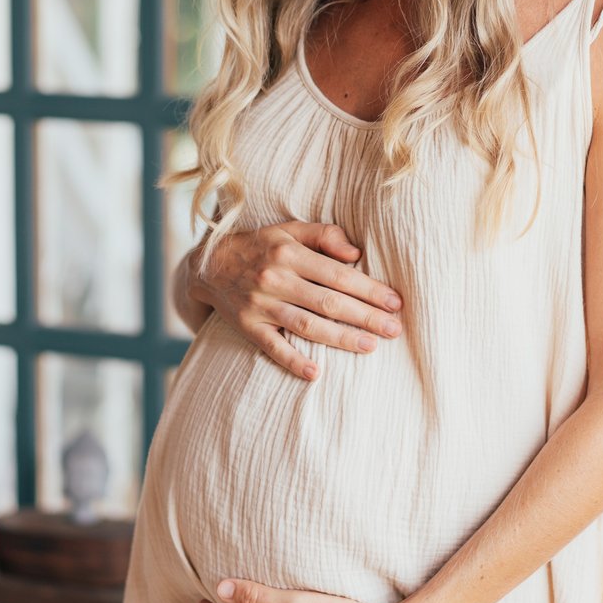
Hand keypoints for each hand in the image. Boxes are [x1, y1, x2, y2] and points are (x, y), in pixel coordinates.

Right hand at [191, 222, 406, 380]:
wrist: (208, 264)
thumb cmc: (259, 246)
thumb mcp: (288, 229)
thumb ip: (324, 235)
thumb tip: (356, 253)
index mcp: (289, 253)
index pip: (338, 274)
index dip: (369, 289)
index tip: (394, 302)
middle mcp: (275, 279)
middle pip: (328, 302)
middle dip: (365, 316)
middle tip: (394, 329)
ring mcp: (260, 305)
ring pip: (306, 325)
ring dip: (340, 338)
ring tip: (371, 347)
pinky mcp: (247, 326)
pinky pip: (272, 347)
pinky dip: (293, 361)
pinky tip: (315, 373)